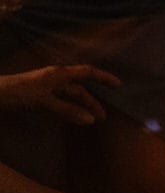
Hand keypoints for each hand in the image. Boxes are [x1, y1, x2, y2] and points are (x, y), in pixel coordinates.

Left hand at [0, 65, 118, 124]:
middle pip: (79, 88)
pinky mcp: (37, 95)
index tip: (118, 86)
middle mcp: (55, 77)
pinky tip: (69, 116)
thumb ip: (66, 110)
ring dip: (80, 106)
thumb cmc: (18, 94)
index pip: (88, 72)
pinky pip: (60, 100)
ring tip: (89, 119)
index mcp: (60, 74)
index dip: (103, 78)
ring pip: (69, 95)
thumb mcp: (43, 102)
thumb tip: (91, 119)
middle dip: (92, 101)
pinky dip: (68, 108)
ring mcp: (46, 86)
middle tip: (102, 118)